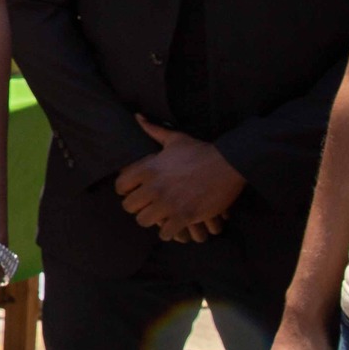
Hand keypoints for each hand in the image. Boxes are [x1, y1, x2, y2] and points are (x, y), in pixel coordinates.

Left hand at [114, 117, 244, 238]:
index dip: (125, 190)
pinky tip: (173, 225)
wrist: (228, 164)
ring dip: (151, 220)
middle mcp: (154, 187)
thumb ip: (153, 130)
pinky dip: (168, 232)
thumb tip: (137, 117)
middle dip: (137, 207)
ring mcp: (168, 203)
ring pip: (144, 221)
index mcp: (148, 169)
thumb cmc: (200, 151)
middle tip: (147, 206)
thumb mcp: (174, 139)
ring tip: (159, 216)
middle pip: (129, 207)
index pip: (120, 186)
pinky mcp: (185, 216)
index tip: (133, 191)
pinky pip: (165, 232)